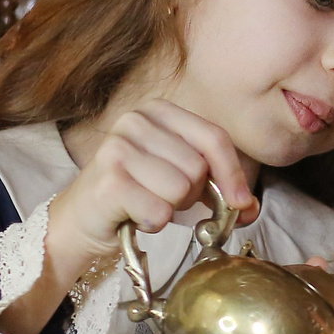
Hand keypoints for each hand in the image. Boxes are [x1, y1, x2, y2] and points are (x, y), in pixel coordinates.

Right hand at [52, 101, 258, 262]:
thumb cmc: (138, 195)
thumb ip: (221, 189)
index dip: (233, 173)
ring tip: (148, 202)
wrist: (82, 220)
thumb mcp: (183, 182)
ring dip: (171, 208)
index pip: (214, 137)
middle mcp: (135, 121)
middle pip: (199, 167)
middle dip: (191, 194)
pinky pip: (159, 210)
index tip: (241, 202)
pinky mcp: (108, 180)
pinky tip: (135, 215)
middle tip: (165, 197)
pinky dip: (153, 222)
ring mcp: (117, 148)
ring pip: (181, 189)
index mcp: (159, 111)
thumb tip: (251, 208)